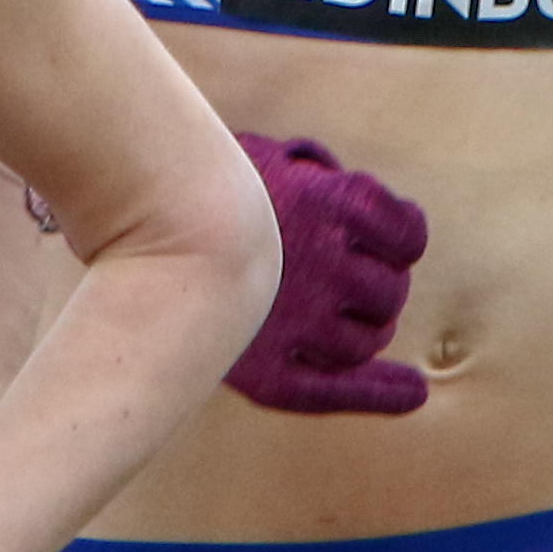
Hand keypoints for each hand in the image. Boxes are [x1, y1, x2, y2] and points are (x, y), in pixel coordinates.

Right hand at [225, 133, 430, 415]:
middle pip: (389, 292)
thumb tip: (343, 189)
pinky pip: (338, 390)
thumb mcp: (270, 157)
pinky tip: (412, 392)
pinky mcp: (270, 371)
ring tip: (347, 321)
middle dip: (380, 287)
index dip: (403, 238)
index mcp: (336, 206)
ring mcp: (300, 322)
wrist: (140, 221)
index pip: (407, 234)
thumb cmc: (202, 183)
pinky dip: (383, 394)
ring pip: (368, 340)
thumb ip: (316, 173)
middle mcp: (328, 266)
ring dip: (369, 330)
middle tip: (352, 283)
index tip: (389, 242)